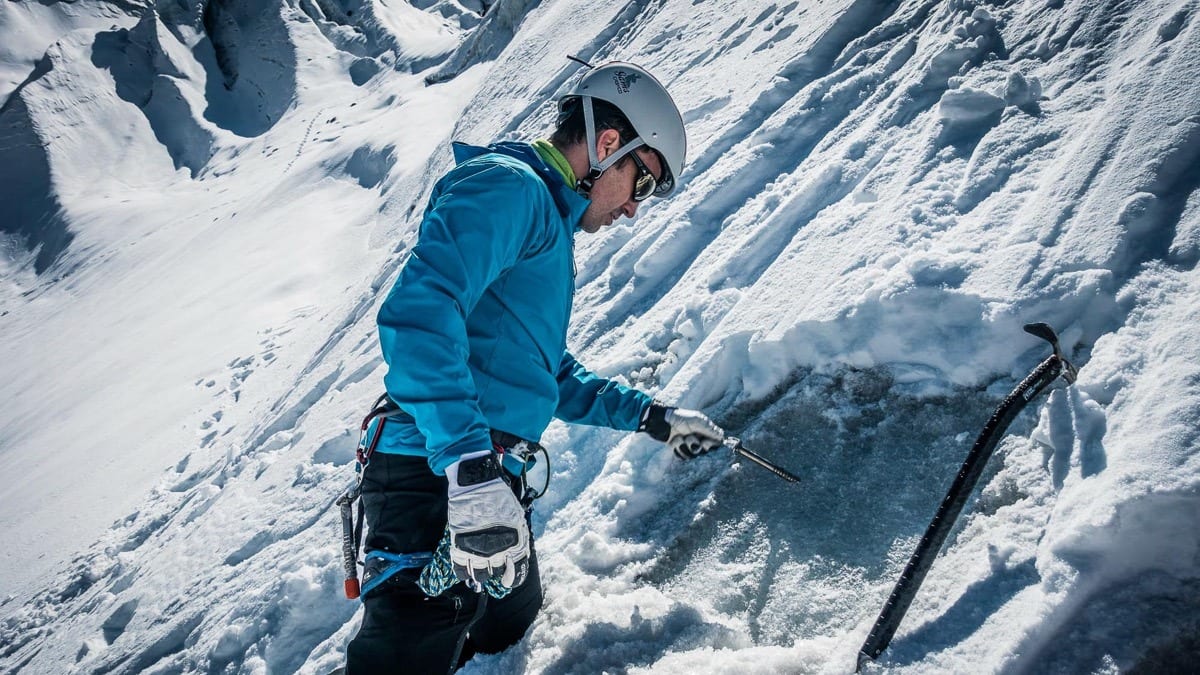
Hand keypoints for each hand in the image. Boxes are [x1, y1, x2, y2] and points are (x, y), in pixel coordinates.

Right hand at [445, 450, 529, 589]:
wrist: (478, 484)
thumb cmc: (500, 498)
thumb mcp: (518, 518)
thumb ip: (518, 538)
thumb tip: (515, 555)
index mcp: (514, 544)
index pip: (517, 573)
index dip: (513, 578)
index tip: (508, 579)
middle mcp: (496, 551)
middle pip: (496, 573)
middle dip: (495, 571)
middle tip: (492, 564)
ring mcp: (477, 550)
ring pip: (479, 575)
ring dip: (480, 572)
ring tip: (479, 564)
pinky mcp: (460, 545)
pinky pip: (460, 569)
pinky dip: (463, 572)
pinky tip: (466, 567)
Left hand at [639, 404, 725, 459]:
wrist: (663, 422)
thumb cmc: (681, 418)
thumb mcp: (697, 421)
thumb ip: (710, 429)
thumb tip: (722, 437)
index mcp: (706, 432)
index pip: (716, 444)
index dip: (711, 445)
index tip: (705, 443)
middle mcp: (700, 440)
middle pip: (705, 452)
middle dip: (696, 445)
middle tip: (690, 437)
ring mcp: (690, 446)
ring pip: (693, 455)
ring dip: (685, 446)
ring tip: (680, 437)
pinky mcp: (680, 451)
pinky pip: (683, 457)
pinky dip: (678, 448)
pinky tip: (675, 441)